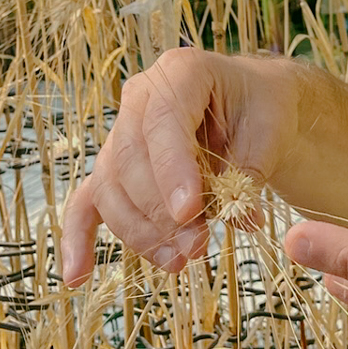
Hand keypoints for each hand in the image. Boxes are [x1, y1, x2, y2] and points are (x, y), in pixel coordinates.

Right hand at [60, 48, 298, 283]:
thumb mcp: (270, 130)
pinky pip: (88, 203)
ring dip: (141, 232)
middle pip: (129, 159)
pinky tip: (77, 277)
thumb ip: (250, 173)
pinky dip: (79, 239)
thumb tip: (239, 219)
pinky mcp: (115, 170)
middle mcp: (140, 98)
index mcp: (180, 72)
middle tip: (197, 246)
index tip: (189, 213)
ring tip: (181, 260)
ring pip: (111, 187)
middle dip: (159, 211)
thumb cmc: (262, 111)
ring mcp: (121, 133)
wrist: (255, 109)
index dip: (171, 170)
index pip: (163, 121)